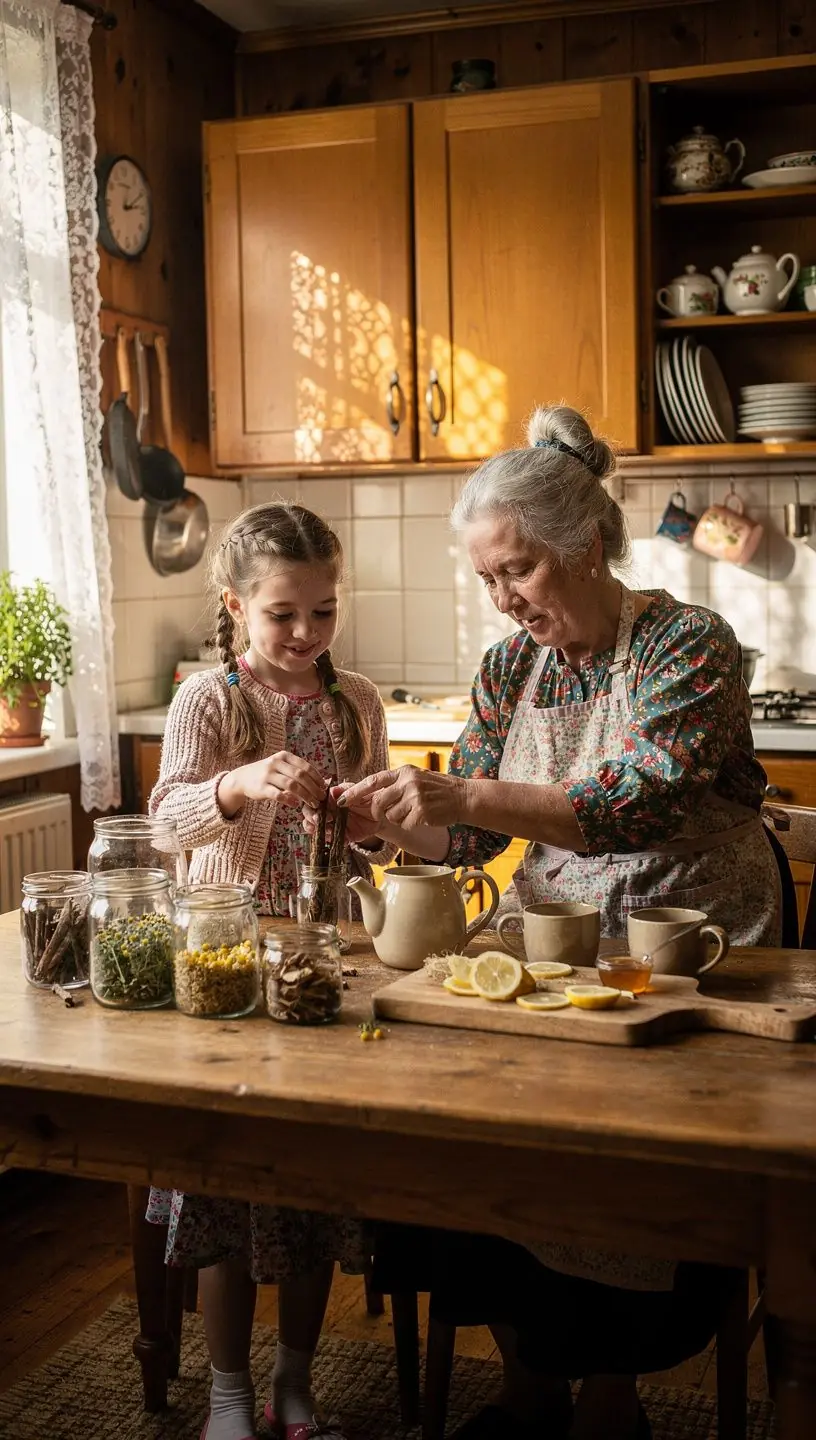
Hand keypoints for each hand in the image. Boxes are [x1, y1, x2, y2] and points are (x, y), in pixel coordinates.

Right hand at [219, 751, 326, 814]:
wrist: (242, 778)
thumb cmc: (267, 774)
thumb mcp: (281, 767)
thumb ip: (296, 772)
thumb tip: (320, 782)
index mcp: (284, 756)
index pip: (305, 766)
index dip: (317, 777)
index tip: (324, 787)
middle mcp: (276, 763)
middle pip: (300, 776)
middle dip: (313, 788)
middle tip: (321, 798)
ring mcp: (267, 775)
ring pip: (291, 785)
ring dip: (305, 795)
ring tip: (312, 803)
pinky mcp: (261, 787)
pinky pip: (278, 794)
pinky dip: (289, 800)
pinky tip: (295, 804)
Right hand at [302, 785, 378, 846]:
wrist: (382, 815)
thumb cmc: (370, 799)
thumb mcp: (360, 792)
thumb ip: (347, 791)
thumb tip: (332, 790)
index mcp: (330, 796)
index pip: (313, 798)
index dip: (313, 803)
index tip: (319, 807)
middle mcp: (327, 809)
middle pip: (308, 812)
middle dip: (310, 816)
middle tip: (320, 819)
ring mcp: (330, 822)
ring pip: (312, 825)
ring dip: (314, 828)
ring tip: (326, 829)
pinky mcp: (337, 835)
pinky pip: (326, 838)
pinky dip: (326, 838)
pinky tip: (331, 837)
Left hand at [338, 766, 466, 829]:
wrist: (463, 797)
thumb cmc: (438, 790)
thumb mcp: (416, 778)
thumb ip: (396, 784)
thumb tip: (369, 794)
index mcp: (404, 771)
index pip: (373, 780)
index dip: (355, 791)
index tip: (341, 799)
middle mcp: (408, 781)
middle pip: (378, 802)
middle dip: (379, 812)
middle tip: (388, 814)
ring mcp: (415, 796)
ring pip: (391, 816)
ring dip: (400, 819)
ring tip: (415, 812)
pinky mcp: (422, 811)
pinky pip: (405, 824)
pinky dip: (412, 824)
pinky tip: (423, 818)